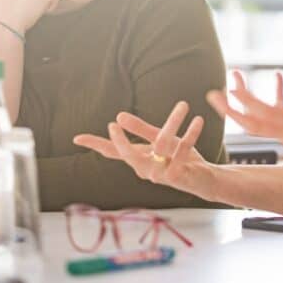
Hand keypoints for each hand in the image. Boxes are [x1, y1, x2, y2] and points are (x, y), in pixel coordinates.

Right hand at [73, 102, 216, 199]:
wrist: (206, 178)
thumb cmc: (181, 158)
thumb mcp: (160, 140)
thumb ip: (142, 129)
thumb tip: (118, 116)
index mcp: (139, 159)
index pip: (113, 152)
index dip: (96, 144)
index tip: (77, 138)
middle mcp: (145, 170)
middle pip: (127, 155)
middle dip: (120, 140)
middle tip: (116, 120)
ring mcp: (160, 176)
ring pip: (160, 145)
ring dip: (173, 122)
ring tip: (184, 104)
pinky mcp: (178, 177)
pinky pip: (181, 152)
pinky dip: (191, 134)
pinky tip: (198, 120)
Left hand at [206, 71, 282, 154]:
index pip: (264, 114)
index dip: (245, 102)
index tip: (230, 88)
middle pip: (252, 124)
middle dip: (231, 110)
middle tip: (212, 94)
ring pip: (259, 122)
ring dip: (245, 104)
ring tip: (236, 81)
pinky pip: (274, 117)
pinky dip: (271, 100)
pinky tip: (278, 77)